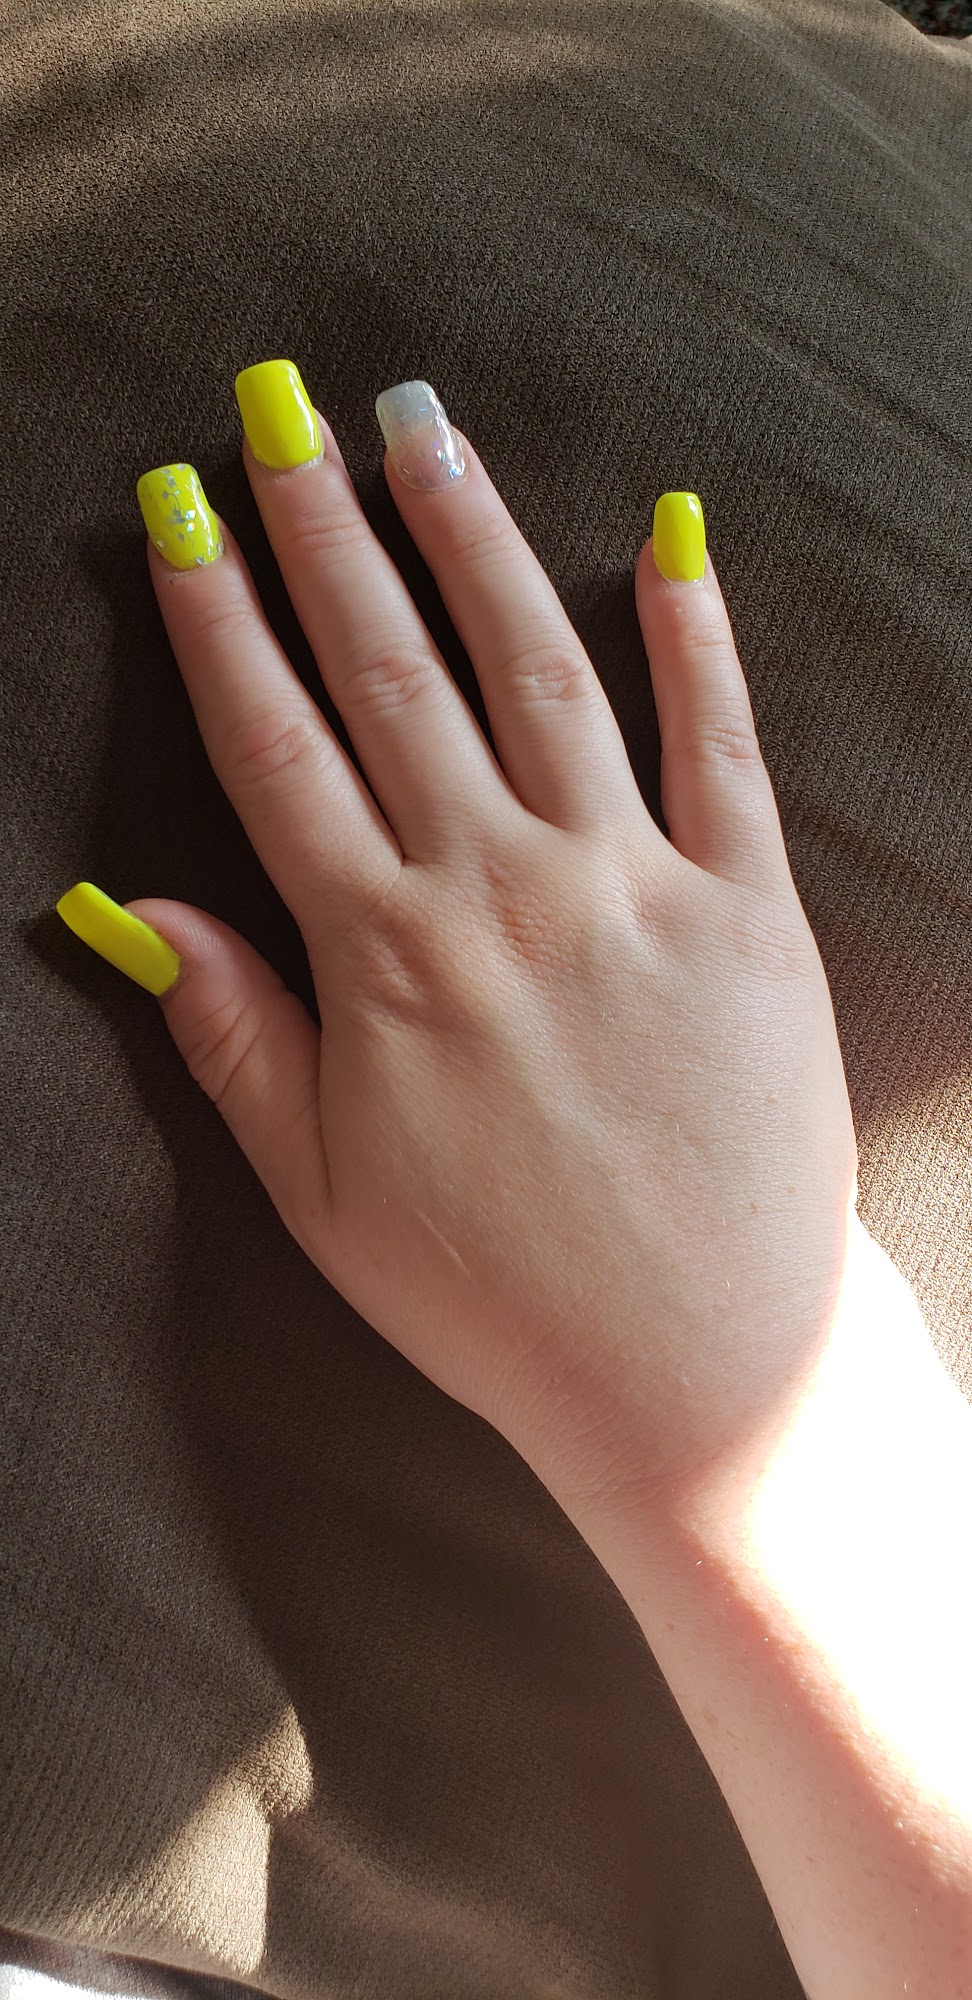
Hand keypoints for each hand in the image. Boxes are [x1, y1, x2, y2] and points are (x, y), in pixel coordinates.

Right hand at [62, 365, 860, 1529]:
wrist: (701, 1370)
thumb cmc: (496, 1297)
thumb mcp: (323, 1193)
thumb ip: (237, 1037)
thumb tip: (136, 913)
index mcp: (383, 958)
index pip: (277, 751)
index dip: (220, 624)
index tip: (181, 515)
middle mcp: (500, 891)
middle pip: (393, 677)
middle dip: (325, 533)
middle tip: (280, 411)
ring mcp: (632, 888)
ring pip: (540, 675)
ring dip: (474, 543)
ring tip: (424, 431)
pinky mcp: (747, 909)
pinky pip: (721, 745)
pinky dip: (697, 639)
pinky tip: (666, 542)